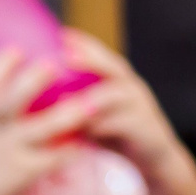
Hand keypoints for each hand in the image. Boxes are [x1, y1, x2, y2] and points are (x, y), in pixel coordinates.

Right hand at [0, 48, 103, 194]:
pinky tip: (85, 144)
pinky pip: (51, 160)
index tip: (17, 49)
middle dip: (31, 83)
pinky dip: (69, 150)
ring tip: (88, 104)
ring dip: (65, 116)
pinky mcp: (23, 173)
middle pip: (10, 101)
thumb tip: (15, 95)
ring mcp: (8, 153)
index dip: (0, 65)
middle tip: (53, 64)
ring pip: (38, 130)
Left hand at [56, 32, 190, 183]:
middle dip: (91, 59)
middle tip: (66, 55)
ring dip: (92, 96)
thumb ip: (77, 104)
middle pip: (114, 67)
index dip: (85, 43)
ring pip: (117, 95)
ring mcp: (141, 108)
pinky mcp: (146, 129)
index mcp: (121, 82)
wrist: (154, 160)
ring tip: (68, 97)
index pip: (103, 56)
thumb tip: (41, 98)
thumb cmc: (118, 136)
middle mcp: (132, 89)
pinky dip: (103, 125)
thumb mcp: (96, 116)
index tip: (62, 33)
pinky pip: (124, 123)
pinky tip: (85, 129)